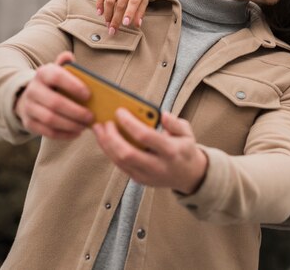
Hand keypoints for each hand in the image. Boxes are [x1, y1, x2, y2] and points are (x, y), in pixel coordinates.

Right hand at [15, 51, 93, 138]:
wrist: (31, 96)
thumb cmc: (55, 84)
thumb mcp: (59, 72)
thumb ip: (66, 65)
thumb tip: (69, 56)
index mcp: (43, 73)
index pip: (57, 77)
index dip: (73, 86)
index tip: (89, 95)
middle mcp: (33, 89)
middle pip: (55, 102)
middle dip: (76, 111)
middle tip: (91, 116)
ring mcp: (28, 107)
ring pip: (50, 119)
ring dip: (71, 124)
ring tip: (85, 125)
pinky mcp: (29, 123)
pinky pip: (47, 132)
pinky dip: (64, 134)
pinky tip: (77, 133)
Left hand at [92, 109, 207, 194]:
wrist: (190, 176)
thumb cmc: (185, 149)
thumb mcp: (187, 132)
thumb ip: (174, 122)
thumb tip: (162, 114)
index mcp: (171, 151)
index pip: (145, 136)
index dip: (129, 123)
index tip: (120, 111)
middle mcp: (158, 166)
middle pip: (127, 153)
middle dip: (112, 137)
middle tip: (105, 123)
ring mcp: (147, 175)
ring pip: (119, 161)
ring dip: (105, 144)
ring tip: (99, 129)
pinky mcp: (139, 179)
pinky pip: (119, 165)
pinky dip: (110, 151)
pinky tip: (105, 139)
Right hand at [96, 0, 151, 33]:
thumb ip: (141, 11)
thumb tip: (137, 25)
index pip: (133, 1)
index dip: (129, 13)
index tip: (125, 24)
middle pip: (120, 3)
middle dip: (116, 19)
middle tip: (113, 31)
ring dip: (107, 14)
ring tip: (107, 24)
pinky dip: (99, 4)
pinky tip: (100, 13)